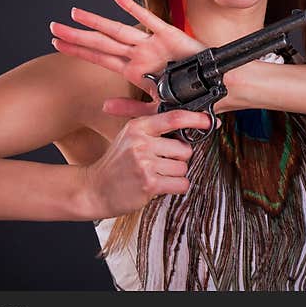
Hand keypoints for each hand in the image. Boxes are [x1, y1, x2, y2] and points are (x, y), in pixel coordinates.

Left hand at [50, 0, 205, 98]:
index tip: (56, 44)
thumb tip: (103, 106)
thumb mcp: (155, 109)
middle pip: (101, 43)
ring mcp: (152, 44)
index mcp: (134, 70)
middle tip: (53, 28)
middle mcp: (139, 54)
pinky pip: (147, 18)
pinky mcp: (169, 35)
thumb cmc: (192, 98)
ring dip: (95, 22)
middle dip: (77, 36)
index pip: (99, 58)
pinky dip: (131, 7)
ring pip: (117, 31)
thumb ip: (130, 108)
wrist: (220, 90)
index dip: (77, 51)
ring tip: (73, 14)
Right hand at [80, 108, 214, 217]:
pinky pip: (181, 184)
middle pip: (184, 149)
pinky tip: (159, 185)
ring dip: (175, 175)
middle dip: (178, 158)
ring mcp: (145, 164)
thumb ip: (153, 130)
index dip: (195, 119)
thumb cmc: (117, 164)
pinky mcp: (149, 184)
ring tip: (155, 175)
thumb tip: (187, 127)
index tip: (209, 122)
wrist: (96, 188)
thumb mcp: (129, 137)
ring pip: (183, 168)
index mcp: (138, 127)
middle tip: (160, 163)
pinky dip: (175, 187)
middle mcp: (141, 143)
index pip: (173, 118)